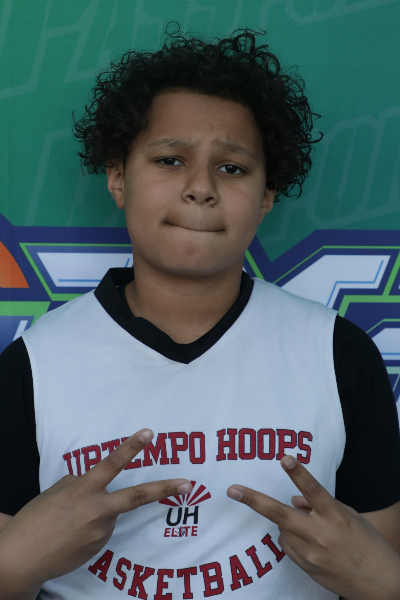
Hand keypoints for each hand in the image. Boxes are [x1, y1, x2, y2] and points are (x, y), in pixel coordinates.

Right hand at [0, 429, 191, 598]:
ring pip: (110, 514)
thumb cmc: (34, 521)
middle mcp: (97, 510)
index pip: (112, 464)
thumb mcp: (55, 493)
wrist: (20, 559)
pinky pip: (102, 530)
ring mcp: (101, 532)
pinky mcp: (100, 548)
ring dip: (98, 514)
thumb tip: (91, 481)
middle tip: (187, 484)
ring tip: (68, 524)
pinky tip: (72, 536)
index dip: (131, 447)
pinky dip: (91, 528)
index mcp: (83, 490)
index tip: (149, 434)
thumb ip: (78, 483)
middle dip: (164, 488)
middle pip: (137, 496)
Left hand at [227, 456, 399, 599]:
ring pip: (282, 529)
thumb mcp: (349, 516)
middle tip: (232, 490)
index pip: (313, 490)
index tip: (285, 458)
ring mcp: (310, 553)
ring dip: (288, 523)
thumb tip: (293, 498)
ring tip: (312, 529)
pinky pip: (288, 546)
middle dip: (253, 500)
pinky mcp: (305, 567)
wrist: (380, 585)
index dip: (297, 473)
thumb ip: (319, 504)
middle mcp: (320, 534)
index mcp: (335, 516)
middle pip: (279, 513)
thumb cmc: (367, 544)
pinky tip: (313, 543)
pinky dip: (293, 538)